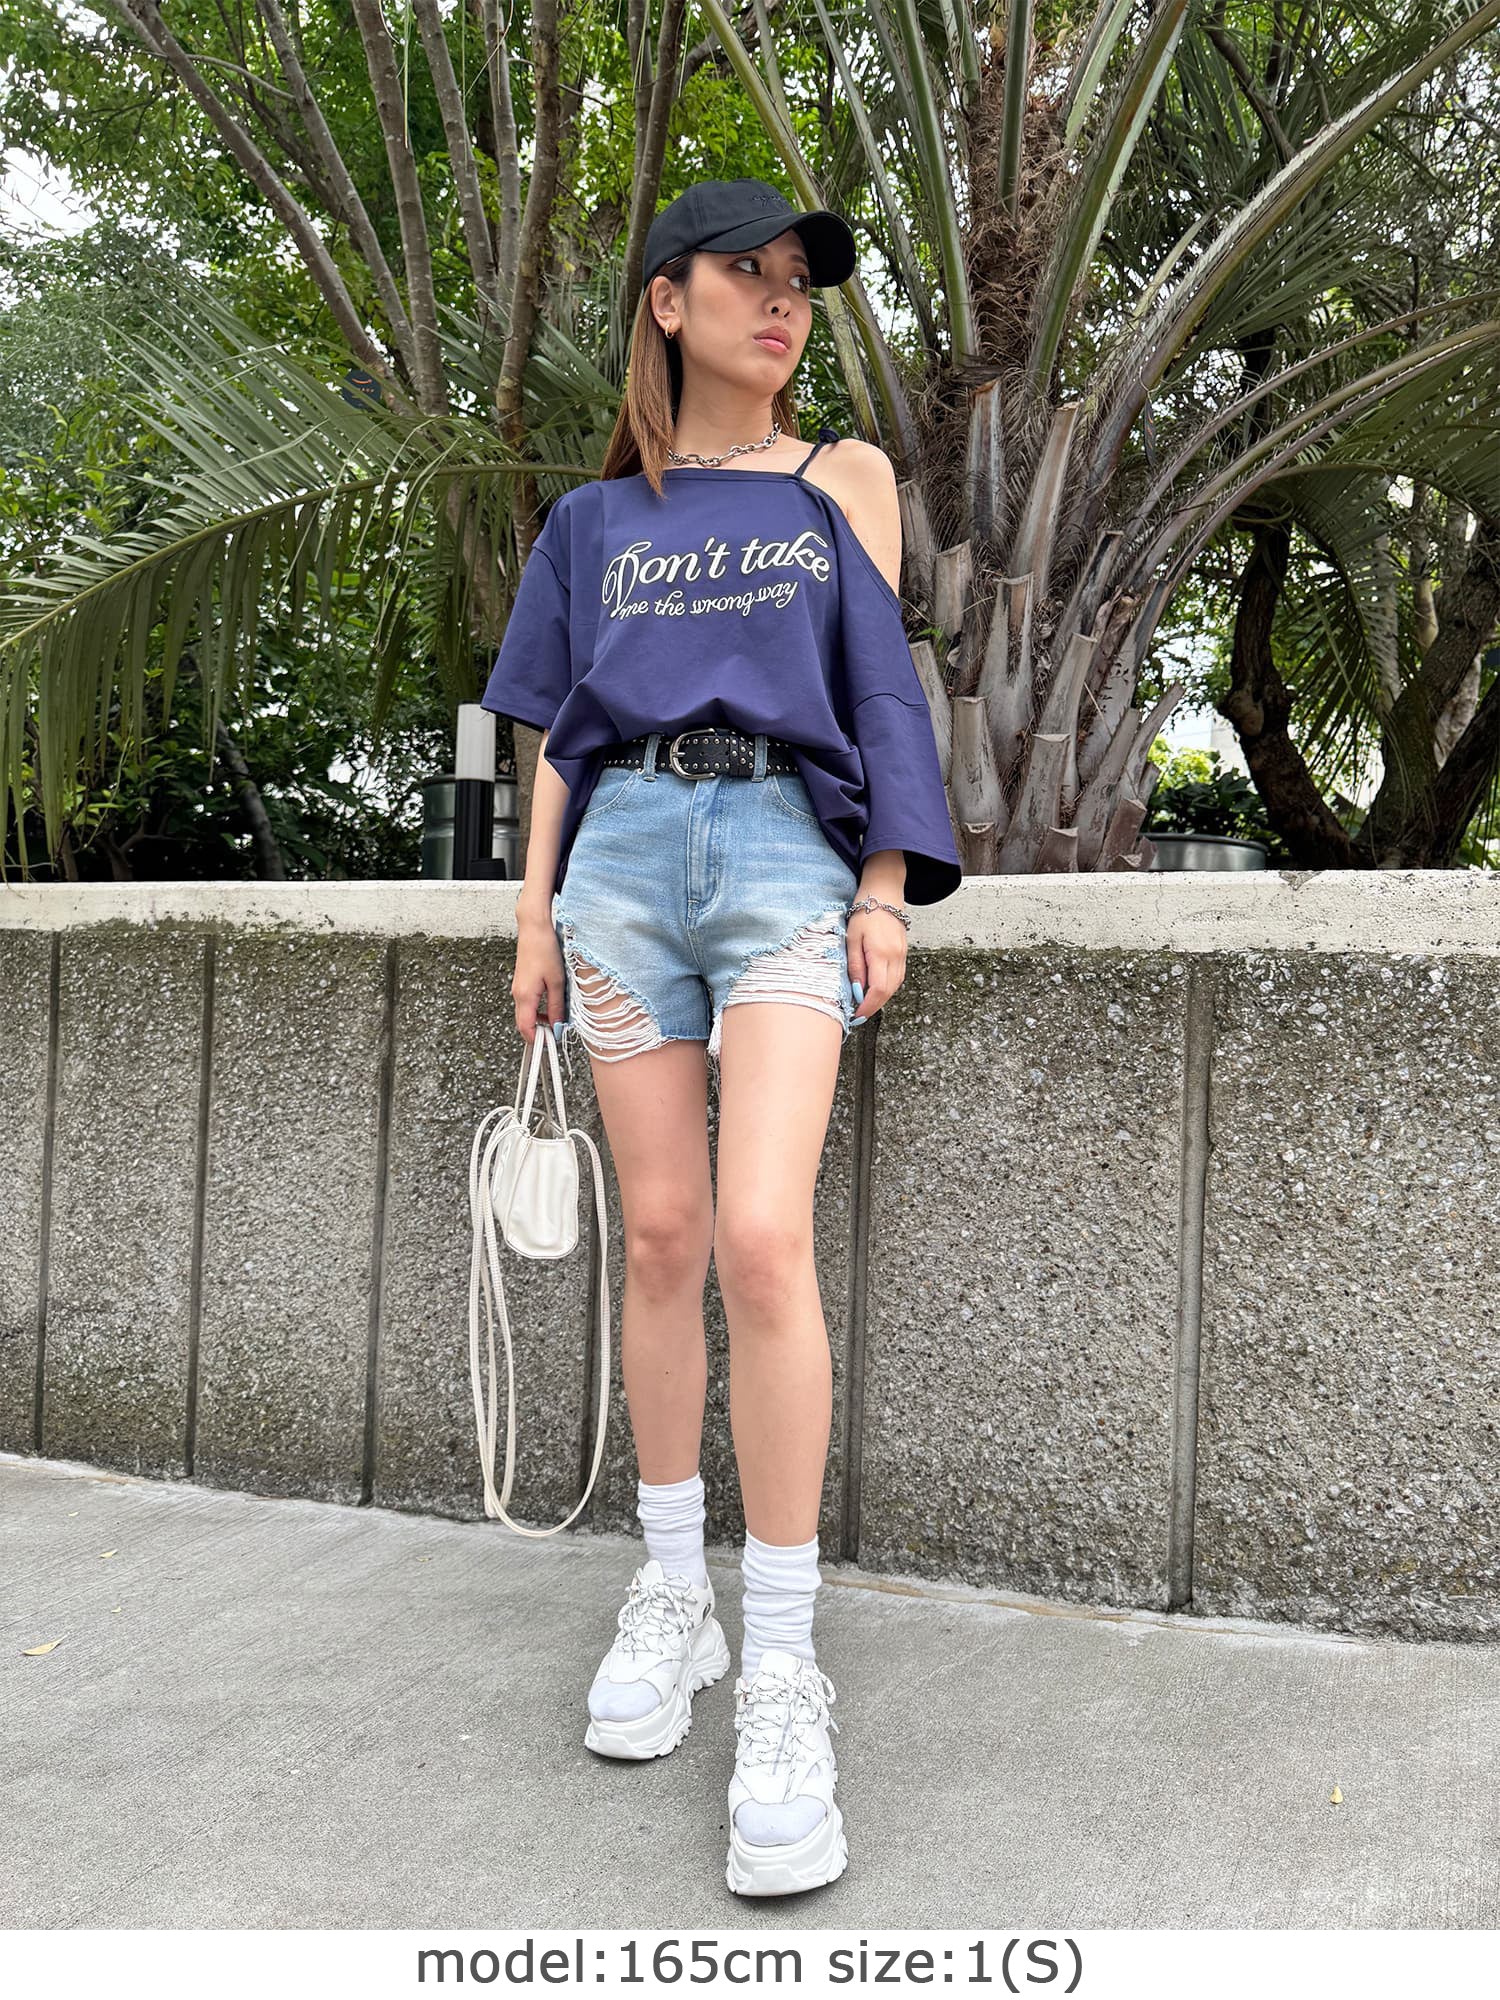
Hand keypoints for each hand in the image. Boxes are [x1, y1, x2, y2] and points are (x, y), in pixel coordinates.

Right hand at [512, 920, 566, 1046]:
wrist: (534, 929)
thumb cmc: (545, 950)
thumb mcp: (557, 981)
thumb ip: (557, 1006)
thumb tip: (558, 1025)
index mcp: (525, 996)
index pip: (525, 1028)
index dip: (536, 1040)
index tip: (550, 1044)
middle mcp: (518, 994)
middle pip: (524, 1024)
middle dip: (539, 1033)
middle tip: (556, 1035)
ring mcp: (518, 989)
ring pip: (526, 1014)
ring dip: (540, 1021)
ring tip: (558, 1020)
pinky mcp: (522, 983)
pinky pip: (528, 1004)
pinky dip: (538, 1010)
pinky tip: (552, 1006)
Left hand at [846, 902, 907, 1023]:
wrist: (884, 893)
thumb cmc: (865, 912)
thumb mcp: (852, 938)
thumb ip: (855, 966)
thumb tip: (857, 990)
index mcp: (881, 953)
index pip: (878, 990)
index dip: (868, 1006)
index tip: (857, 1015)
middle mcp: (896, 957)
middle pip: (888, 991)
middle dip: (873, 1006)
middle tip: (858, 1015)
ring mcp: (902, 955)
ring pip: (895, 986)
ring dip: (880, 998)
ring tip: (865, 1004)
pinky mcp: (904, 952)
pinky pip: (898, 976)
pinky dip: (887, 987)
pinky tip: (875, 989)